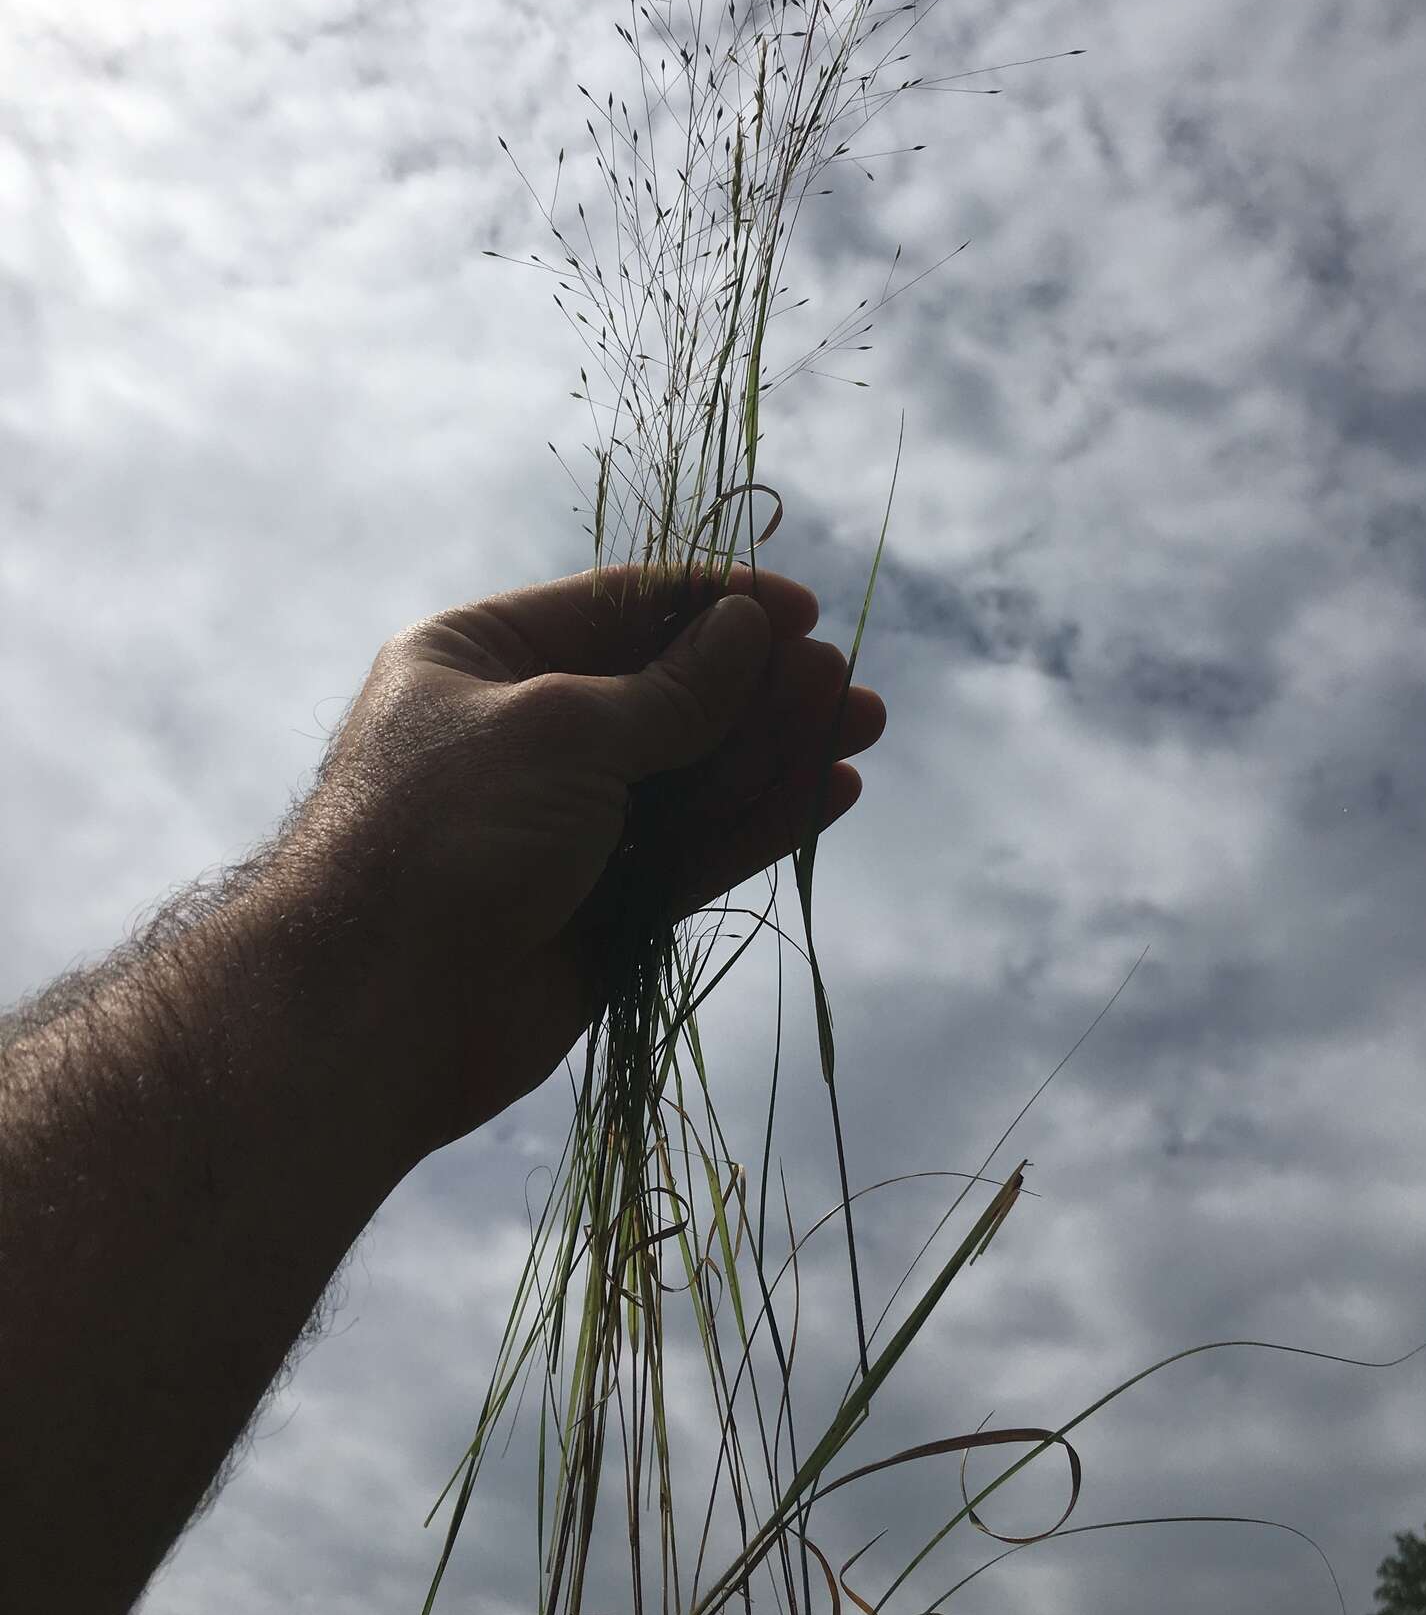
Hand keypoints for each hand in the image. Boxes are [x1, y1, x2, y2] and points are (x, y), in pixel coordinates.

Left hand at [285, 562, 885, 1159]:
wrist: (376, 1010)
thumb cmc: (450, 833)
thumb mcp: (563, 730)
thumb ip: (672, 690)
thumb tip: (749, 629)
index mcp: (480, 656)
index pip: (618, 608)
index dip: (714, 604)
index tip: (804, 609)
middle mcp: (521, 731)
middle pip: (666, 692)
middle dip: (759, 685)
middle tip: (845, 680)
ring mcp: (562, 823)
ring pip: (690, 774)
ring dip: (774, 750)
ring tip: (859, 723)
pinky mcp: (602, 904)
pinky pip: (693, 848)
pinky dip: (759, 820)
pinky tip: (830, 792)